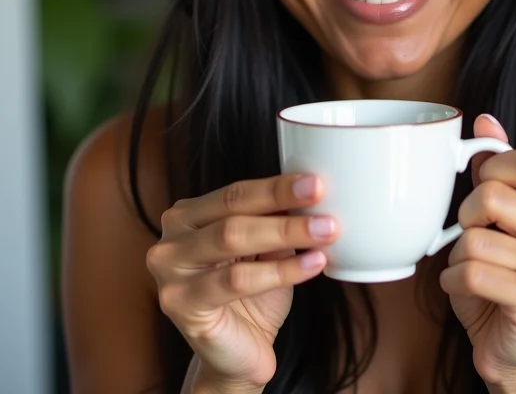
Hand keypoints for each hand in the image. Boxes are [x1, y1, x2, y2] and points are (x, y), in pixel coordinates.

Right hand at [146, 174, 338, 389]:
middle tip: (320, 198)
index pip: (236, 192)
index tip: (314, 182)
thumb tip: (310, 193)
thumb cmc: (251, 297)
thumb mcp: (267, 250)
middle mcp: (171, 239)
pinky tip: (311, 264)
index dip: (277, 186)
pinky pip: (237, 279)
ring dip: (286, 232)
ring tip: (324, 231)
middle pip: (233, 211)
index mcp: (189, 216)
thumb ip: (275, 221)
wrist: (238, 355)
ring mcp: (169, 272)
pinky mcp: (179, 303)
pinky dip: (281, 270)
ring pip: (232, 237)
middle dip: (281, 201)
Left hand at [439, 115, 515, 385]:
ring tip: (472, 269)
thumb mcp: (490, 216)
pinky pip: (474, 272)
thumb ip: (492, 168)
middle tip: (472, 237)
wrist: (505, 342)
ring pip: (474, 239)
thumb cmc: (495, 274)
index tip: (483, 193)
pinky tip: (464, 288)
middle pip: (492, 196)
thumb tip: (486, 121)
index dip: (491, 172)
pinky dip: (453, 281)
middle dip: (464, 218)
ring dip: (457, 257)